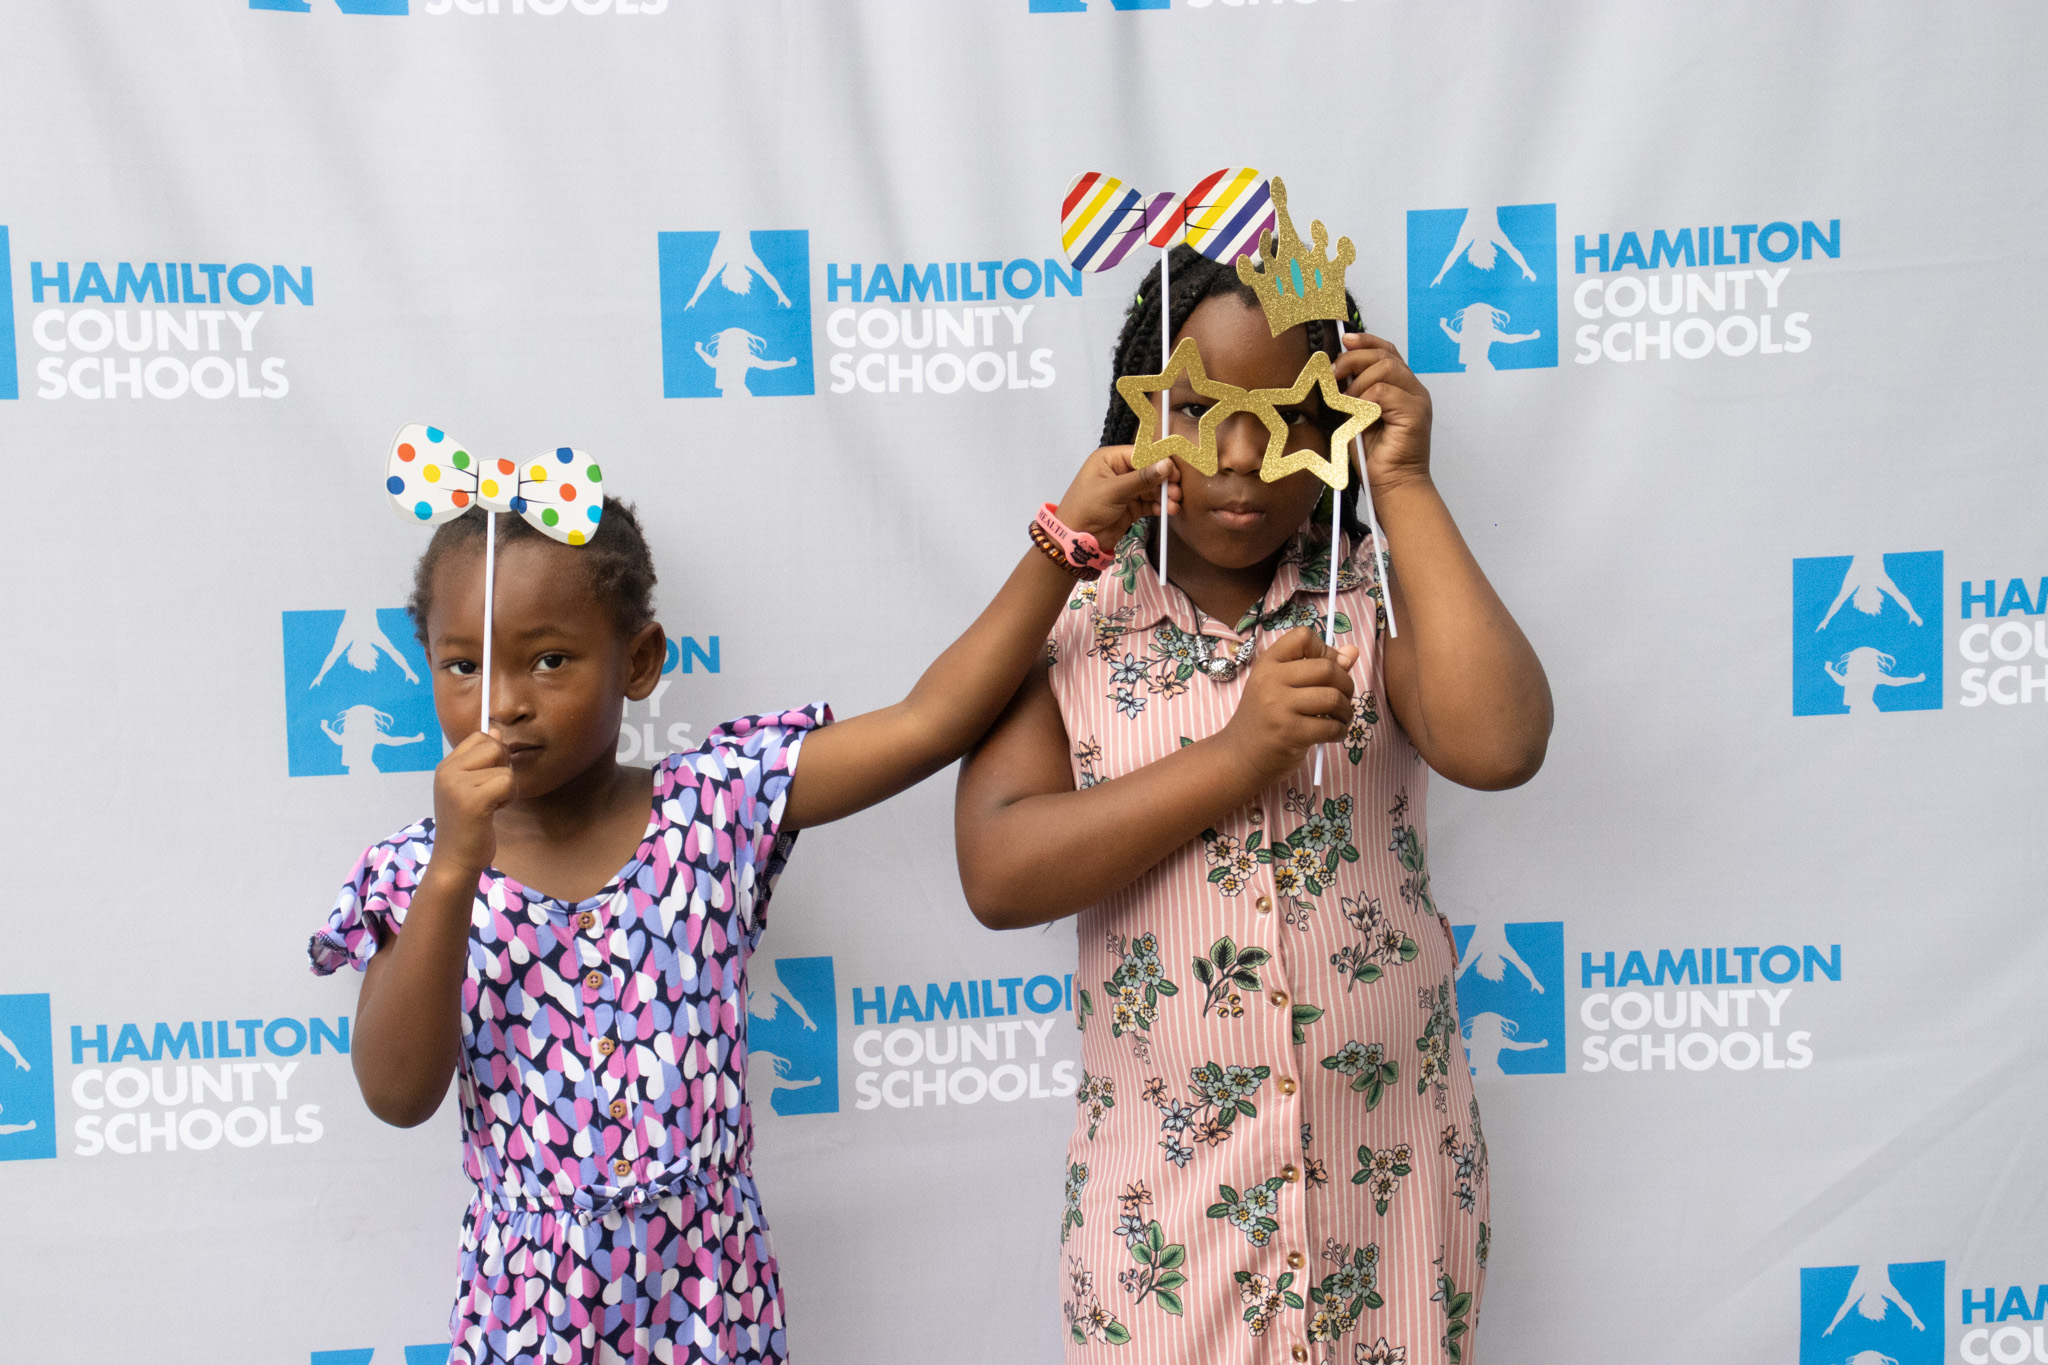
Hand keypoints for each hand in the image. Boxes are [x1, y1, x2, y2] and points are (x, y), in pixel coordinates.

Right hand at [430, 730, 513, 877]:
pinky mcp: (472, 800)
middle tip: (492, 792)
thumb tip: (495, 730)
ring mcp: (457, 784)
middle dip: (504, 768)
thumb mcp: (471, 787)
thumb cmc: (468, 825)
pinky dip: (509, 797)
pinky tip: (494, 811)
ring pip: (505, 768)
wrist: (455, 860)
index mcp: (446, 766)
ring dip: (508, 787)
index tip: (489, 776)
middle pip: (495, 746)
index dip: (495, 753)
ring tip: (491, 805)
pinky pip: (508, 782)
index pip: (480, 736)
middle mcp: (448, 771)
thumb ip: (482, 759)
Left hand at [1053, 445, 1176, 545]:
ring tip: (1173, 505)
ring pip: (1152, 488)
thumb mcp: (1114, 490)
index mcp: (1110, 459)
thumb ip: (1142, 478)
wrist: (1077, 539)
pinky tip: (1167, 511)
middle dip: (1164, 481)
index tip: (1174, 472)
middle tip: (1176, 491)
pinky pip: (1149, 502)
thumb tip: (1166, 464)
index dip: (1160, 462)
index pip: (1141, 454)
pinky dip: (1159, 506)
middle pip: (1150, 471)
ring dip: (1164, 496)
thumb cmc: (1087, 507)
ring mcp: (1126, 490)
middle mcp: (1120, 471)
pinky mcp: (1131, 506)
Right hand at [1217, 627, 1359, 785]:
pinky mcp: (1289, 733)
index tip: (1329, 669)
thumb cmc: (1266, 718)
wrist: (1240, 755)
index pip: (1303, 636)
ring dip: (1346, 710)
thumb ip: (1317, 666)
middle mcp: (1270, 680)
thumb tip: (1352, 652)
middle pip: (1327, 668)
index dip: (1326, 650)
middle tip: (1343, 699)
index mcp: (1268, 663)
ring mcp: (1278, 707)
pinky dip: (1340, 731)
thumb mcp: (1282, 686)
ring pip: (1333, 697)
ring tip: (1341, 718)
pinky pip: (1331, 726)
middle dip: (1346, 685)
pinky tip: (1334, 733)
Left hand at [1334, 332, 1433, 496]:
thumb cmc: (1375, 457)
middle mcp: (1414, 390)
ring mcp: (1417, 400)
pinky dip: (1364, 400)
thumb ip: (1354, 392)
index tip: (1345, 340)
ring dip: (1358, 383)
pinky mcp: (1415, 412)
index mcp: (1402, 388)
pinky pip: (1383, 391)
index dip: (1366, 341)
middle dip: (1354, 359)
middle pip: (1385, 354)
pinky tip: (1358, 415)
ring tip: (1347, 404)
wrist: (1392, 485)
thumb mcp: (1357, 416)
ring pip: (1385, 368)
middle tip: (1334, 374)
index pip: (1388, 351)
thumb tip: (1337, 369)